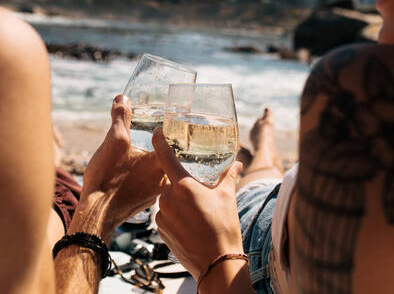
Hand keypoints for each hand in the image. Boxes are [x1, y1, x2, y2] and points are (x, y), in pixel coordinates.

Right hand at [69, 95, 165, 241]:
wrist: (96, 214)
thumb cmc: (107, 179)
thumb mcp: (114, 142)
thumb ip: (121, 118)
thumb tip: (122, 97)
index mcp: (160, 163)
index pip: (174, 143)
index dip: (171, 131)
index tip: (170, 121)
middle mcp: (163, 180)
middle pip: (170, 159)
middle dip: (167, 147)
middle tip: (164, 135)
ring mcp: (155, 193)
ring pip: (160, 172)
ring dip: (156, 163)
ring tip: (148, 152)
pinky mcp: (144, 202)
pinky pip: (151, 185)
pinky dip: (146, 177)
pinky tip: (136, 173)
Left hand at [152, 128, 243, 279]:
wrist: (217, 261)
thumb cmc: (224, 227)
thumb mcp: (227, 197)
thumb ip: (228, 176)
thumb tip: (237, 163)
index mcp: (183, 185)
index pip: (165, 156)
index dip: (160, 141)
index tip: (157, 131)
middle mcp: (167, 198)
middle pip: (170, 182)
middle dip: (182, 186)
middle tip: (198, 196)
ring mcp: (161, 215)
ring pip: (167, 201)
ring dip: (178, 203)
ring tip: (197, 215)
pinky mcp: (159, 230)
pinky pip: (165, 217)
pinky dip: (175, 218)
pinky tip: (190, 226)